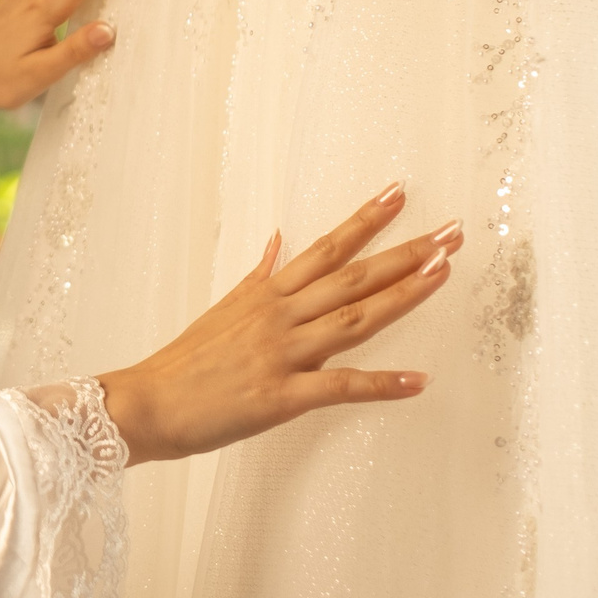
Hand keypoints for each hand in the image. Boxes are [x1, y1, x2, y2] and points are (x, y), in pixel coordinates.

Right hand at [90, 184, 462, 462]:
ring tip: (443, 274)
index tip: (399, 193)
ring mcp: (282, 354)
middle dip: (406, 252)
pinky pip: (339, 386)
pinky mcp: (282, 396)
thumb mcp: (221, 308)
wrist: (146, 404)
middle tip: (450, 232)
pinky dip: (381, 385)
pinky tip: (417, 381)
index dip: (366, 219)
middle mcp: (279, 316)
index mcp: (267, 294)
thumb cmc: (184, 362)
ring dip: (402, 296)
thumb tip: (278, 240)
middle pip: (353, 276)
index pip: (327, 247)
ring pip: (353, 319)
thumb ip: (258, 275)